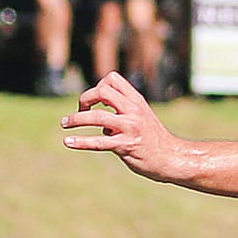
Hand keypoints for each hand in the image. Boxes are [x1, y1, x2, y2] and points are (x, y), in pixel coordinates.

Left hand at [62, 72, 180, 179]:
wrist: (172, 158)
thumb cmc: (154, 140)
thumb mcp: (141, 117)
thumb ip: (123, 111)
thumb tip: (98, 116)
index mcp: (136, 101)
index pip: (112, 79)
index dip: (97, 86)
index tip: (94, 103)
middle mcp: (133, 111)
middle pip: (102, 91)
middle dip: (85, 98)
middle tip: (80, 111)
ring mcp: (130, 128)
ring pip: (97, 116)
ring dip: (76, 119)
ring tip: (64, 124)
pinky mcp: (126, 146)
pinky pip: (99, 142)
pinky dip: (80, 141)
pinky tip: (68, 142)